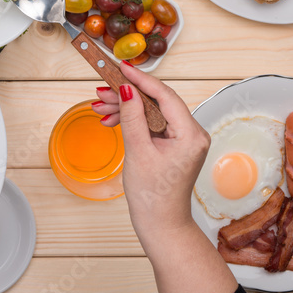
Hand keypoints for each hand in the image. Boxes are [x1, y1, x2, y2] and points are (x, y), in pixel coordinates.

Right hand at [91, 63, 210, 239]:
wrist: (161, 225)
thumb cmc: (153, 197)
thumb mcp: (138, 152)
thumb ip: (132, 117)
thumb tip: (126, 90)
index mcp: (191, 135)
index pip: (165, 96)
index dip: (141, 79)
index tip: (122, 67)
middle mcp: (192, 133)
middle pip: (157, 101)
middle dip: (128, 95)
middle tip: (102, 90)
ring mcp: (184, 139)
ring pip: (152, 112)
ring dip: (126, 108)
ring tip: (100, 107)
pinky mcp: (174, 144)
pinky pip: (152, 124)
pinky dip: (133, 121)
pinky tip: (111, 120)